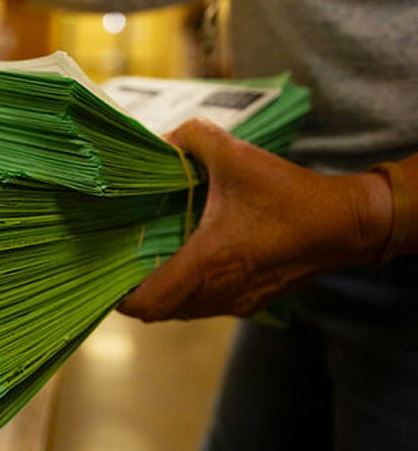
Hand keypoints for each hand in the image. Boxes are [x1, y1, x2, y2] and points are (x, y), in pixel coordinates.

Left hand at [118, 118, 392, 320]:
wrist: (346, 224)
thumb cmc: (289, 194)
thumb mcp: (237, 155)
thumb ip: (193, 138)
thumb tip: (162, 140)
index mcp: (207, 263)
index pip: (148, 302)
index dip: (120, 296)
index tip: (104, 273)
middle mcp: (218, 292)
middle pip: (160, 311)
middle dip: (136, 291)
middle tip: (122, 259)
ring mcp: (237, 303)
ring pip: (183, 311)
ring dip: (164, 291)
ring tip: (150, 257)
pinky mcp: (253, 302)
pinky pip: (206, 306)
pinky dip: (189, 291)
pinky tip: (188, 258)